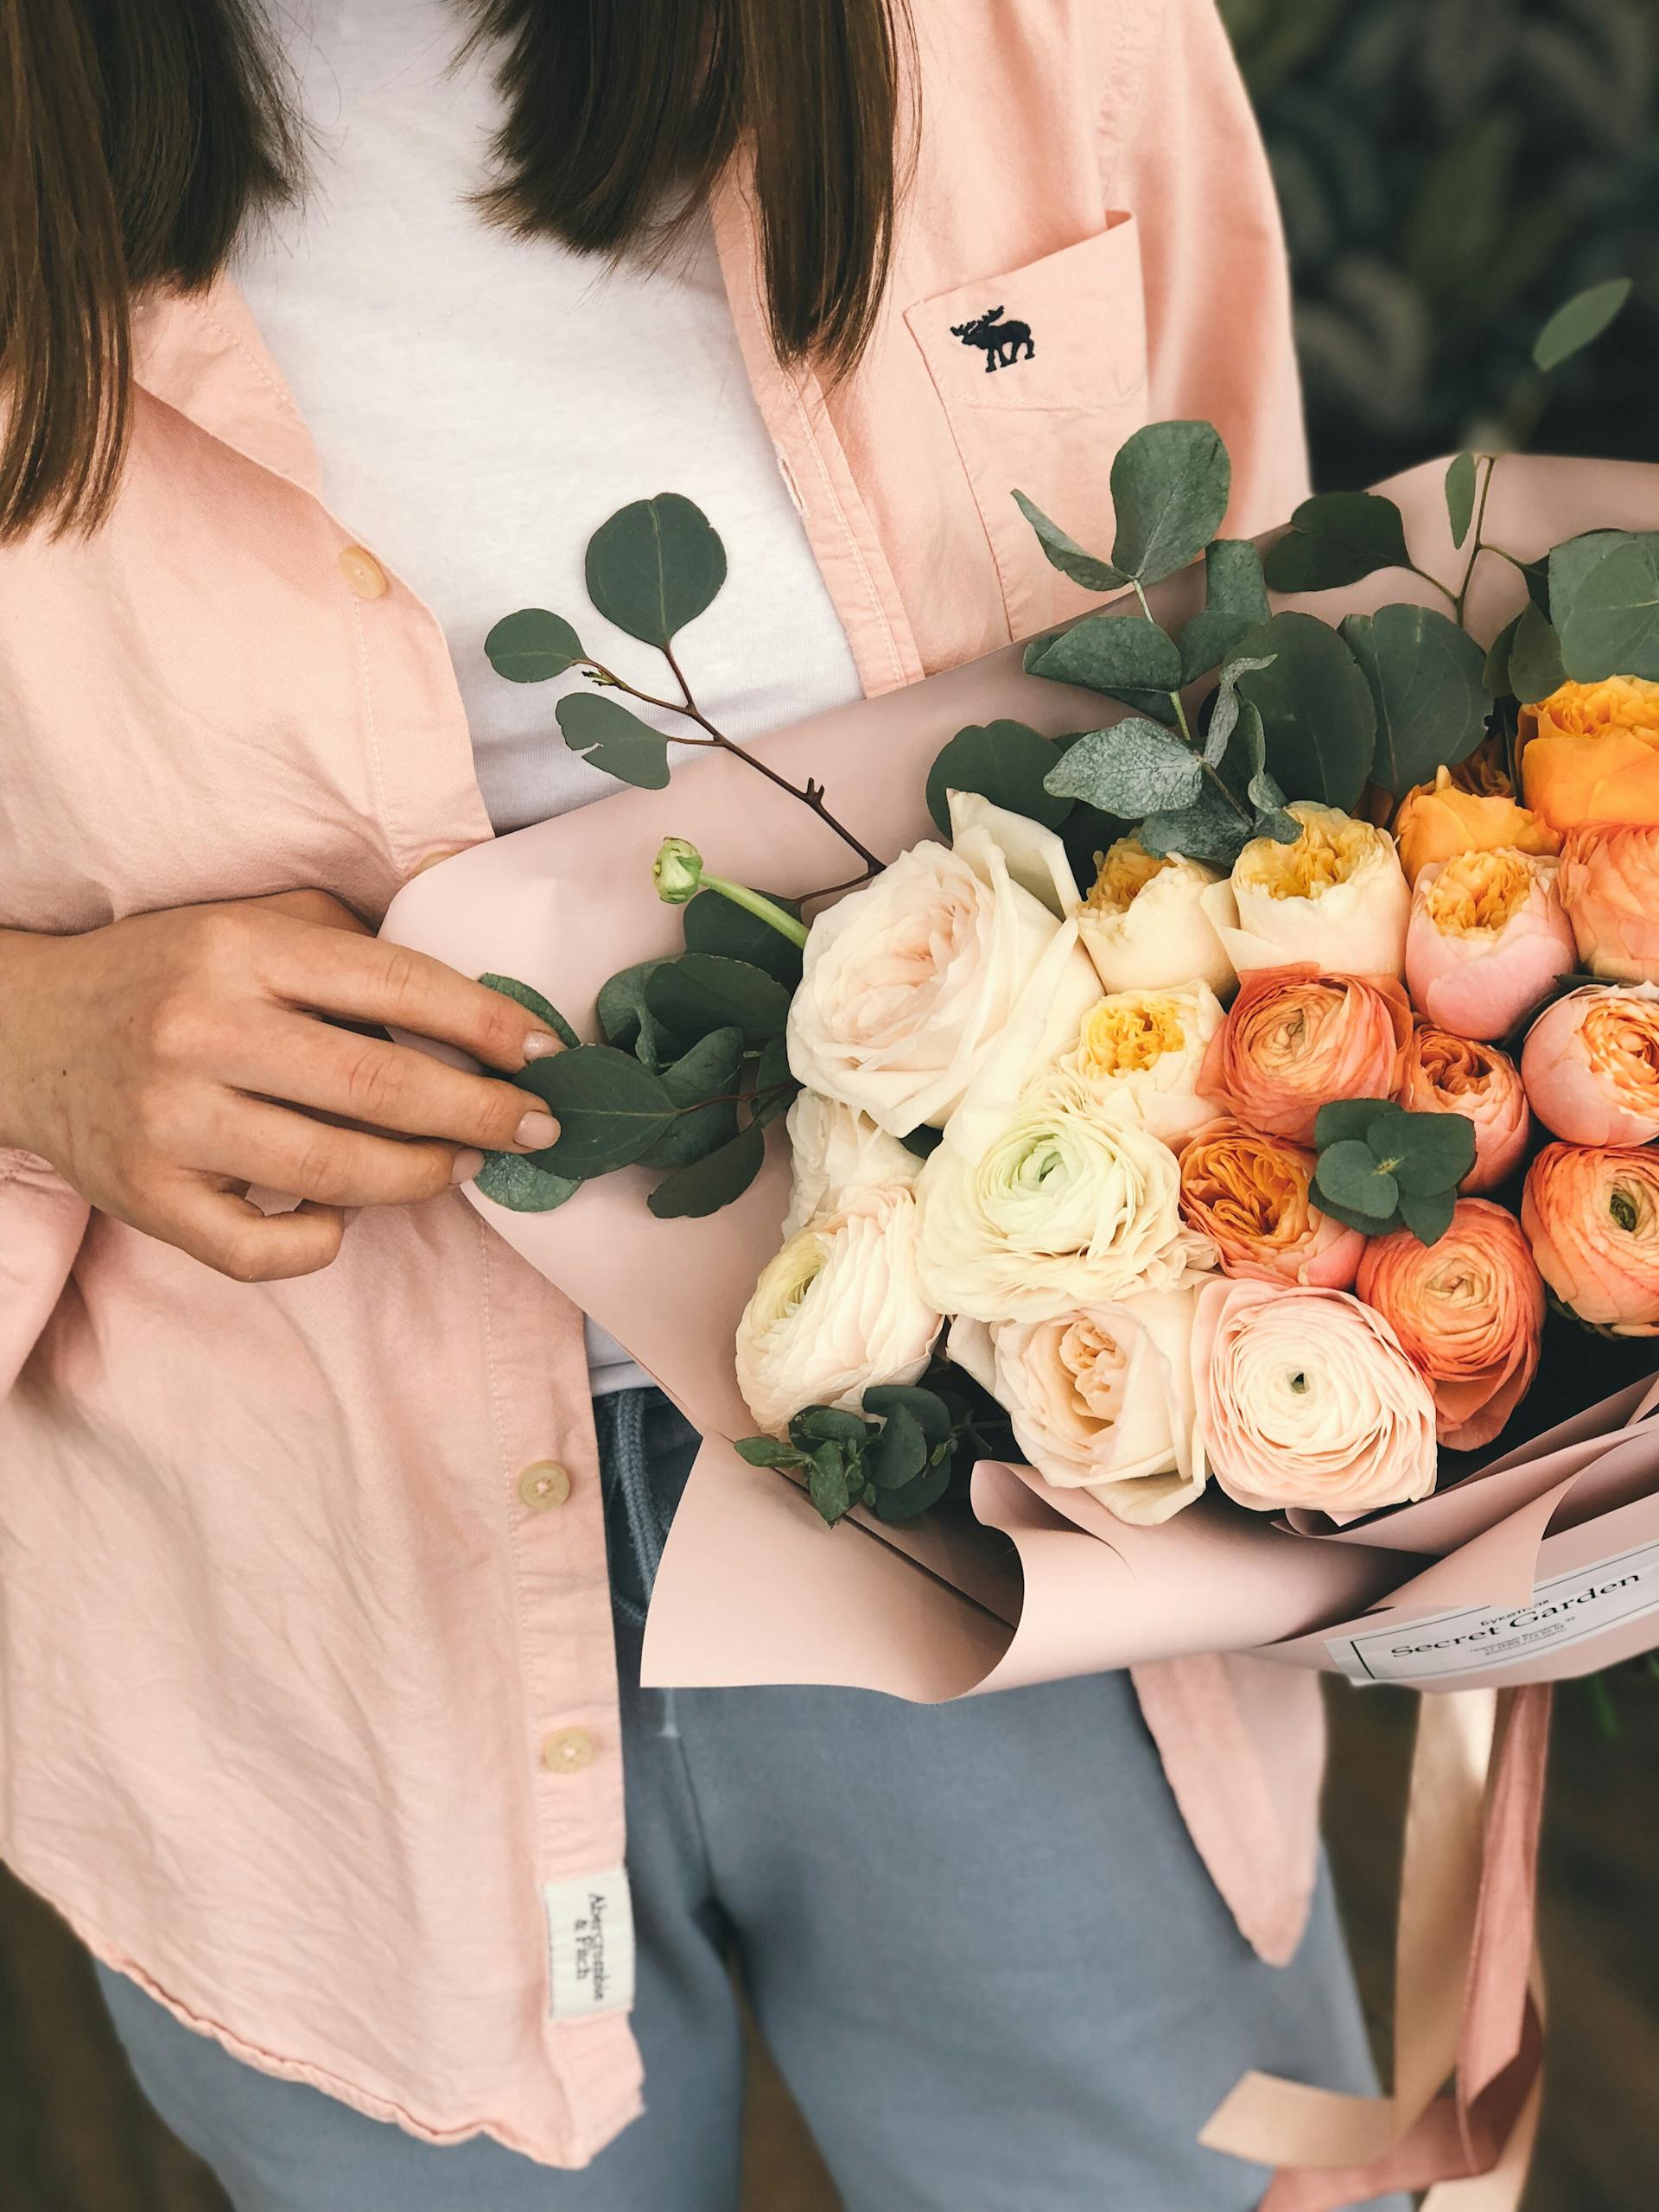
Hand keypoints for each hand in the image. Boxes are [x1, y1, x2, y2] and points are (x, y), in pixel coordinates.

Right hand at [0, 890, 563, 1281]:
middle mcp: (201, 1029)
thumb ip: (347, 941)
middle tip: (536, 1128)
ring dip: (419, 1176)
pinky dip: (320, 1241)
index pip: (392, 983)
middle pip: (376, 1084)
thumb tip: (471, 994)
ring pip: (332, 1170)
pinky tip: (340, 1215)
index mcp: (239, 949)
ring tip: (461, 1166)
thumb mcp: (248, 922)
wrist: (22, 1033)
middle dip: (478, 1113)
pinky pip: (259, 1249)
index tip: (544, 1053)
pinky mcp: (145, 1197)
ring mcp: (170, 1120)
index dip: (483, 1023)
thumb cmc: (166, 977)